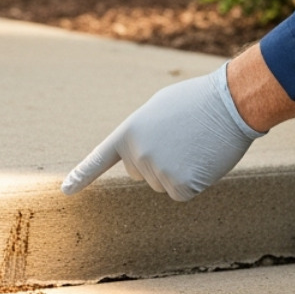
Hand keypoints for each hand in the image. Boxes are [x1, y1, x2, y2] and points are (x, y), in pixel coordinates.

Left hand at [61, 63, 264, 200]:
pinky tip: (202, 160)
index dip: (82, 176)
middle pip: (141, 173)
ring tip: (193, 144)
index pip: (100, 159)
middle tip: (180, 137)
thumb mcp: (158, 109)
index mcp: (129, 131)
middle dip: (158, 160)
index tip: (66, 191)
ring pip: (163, 183)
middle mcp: (138, 154)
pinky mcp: (181, 186)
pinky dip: (194, 181)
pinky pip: (181, 192)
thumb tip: (140, 157)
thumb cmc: (197, 101)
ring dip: (179, 169)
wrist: (228, 103)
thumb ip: (142, 133)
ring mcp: (158, 172)